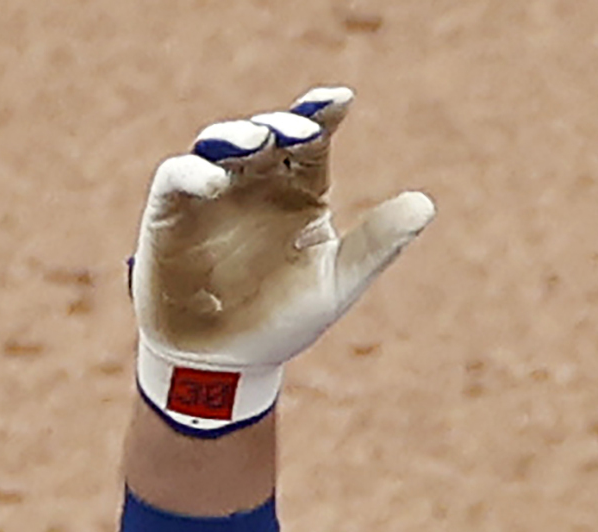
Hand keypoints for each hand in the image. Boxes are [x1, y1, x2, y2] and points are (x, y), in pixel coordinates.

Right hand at [132, 88, 435, 433]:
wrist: (227, 364)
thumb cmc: (283, 319)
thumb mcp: (338, 283)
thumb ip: (378, 243)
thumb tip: (426, 204)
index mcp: (300, 189)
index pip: (313, 138)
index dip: (323, 111)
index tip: (341, 100)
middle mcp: (256, 180)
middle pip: (268, 132)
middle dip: (283, 125)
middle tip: (299, 132)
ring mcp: (213, 190)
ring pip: (221, 143)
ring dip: (238, 136)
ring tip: (257, 141)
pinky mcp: (172, 210)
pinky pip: (178, 176)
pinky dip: (194, 172)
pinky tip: (215, 180)